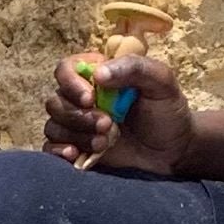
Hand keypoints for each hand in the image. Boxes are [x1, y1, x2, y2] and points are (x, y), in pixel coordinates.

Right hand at [45, 48, 193, 176]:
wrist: (173, 150)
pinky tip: (74, 155)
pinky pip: (50, 148)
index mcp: (98, 75)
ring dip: (76, 134)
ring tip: (103, 143)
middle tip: (108, 125)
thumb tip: (98, 74)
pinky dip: (57, 152)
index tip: (90, 99)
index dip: (71, 83)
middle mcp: (82, 98)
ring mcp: (78, 125)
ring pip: (53, 125)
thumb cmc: (167, 111)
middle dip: (78, 116)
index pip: (66, 69)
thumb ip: (133, 68)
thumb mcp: (160, 81)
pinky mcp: (77, 148)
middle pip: (56, 101)